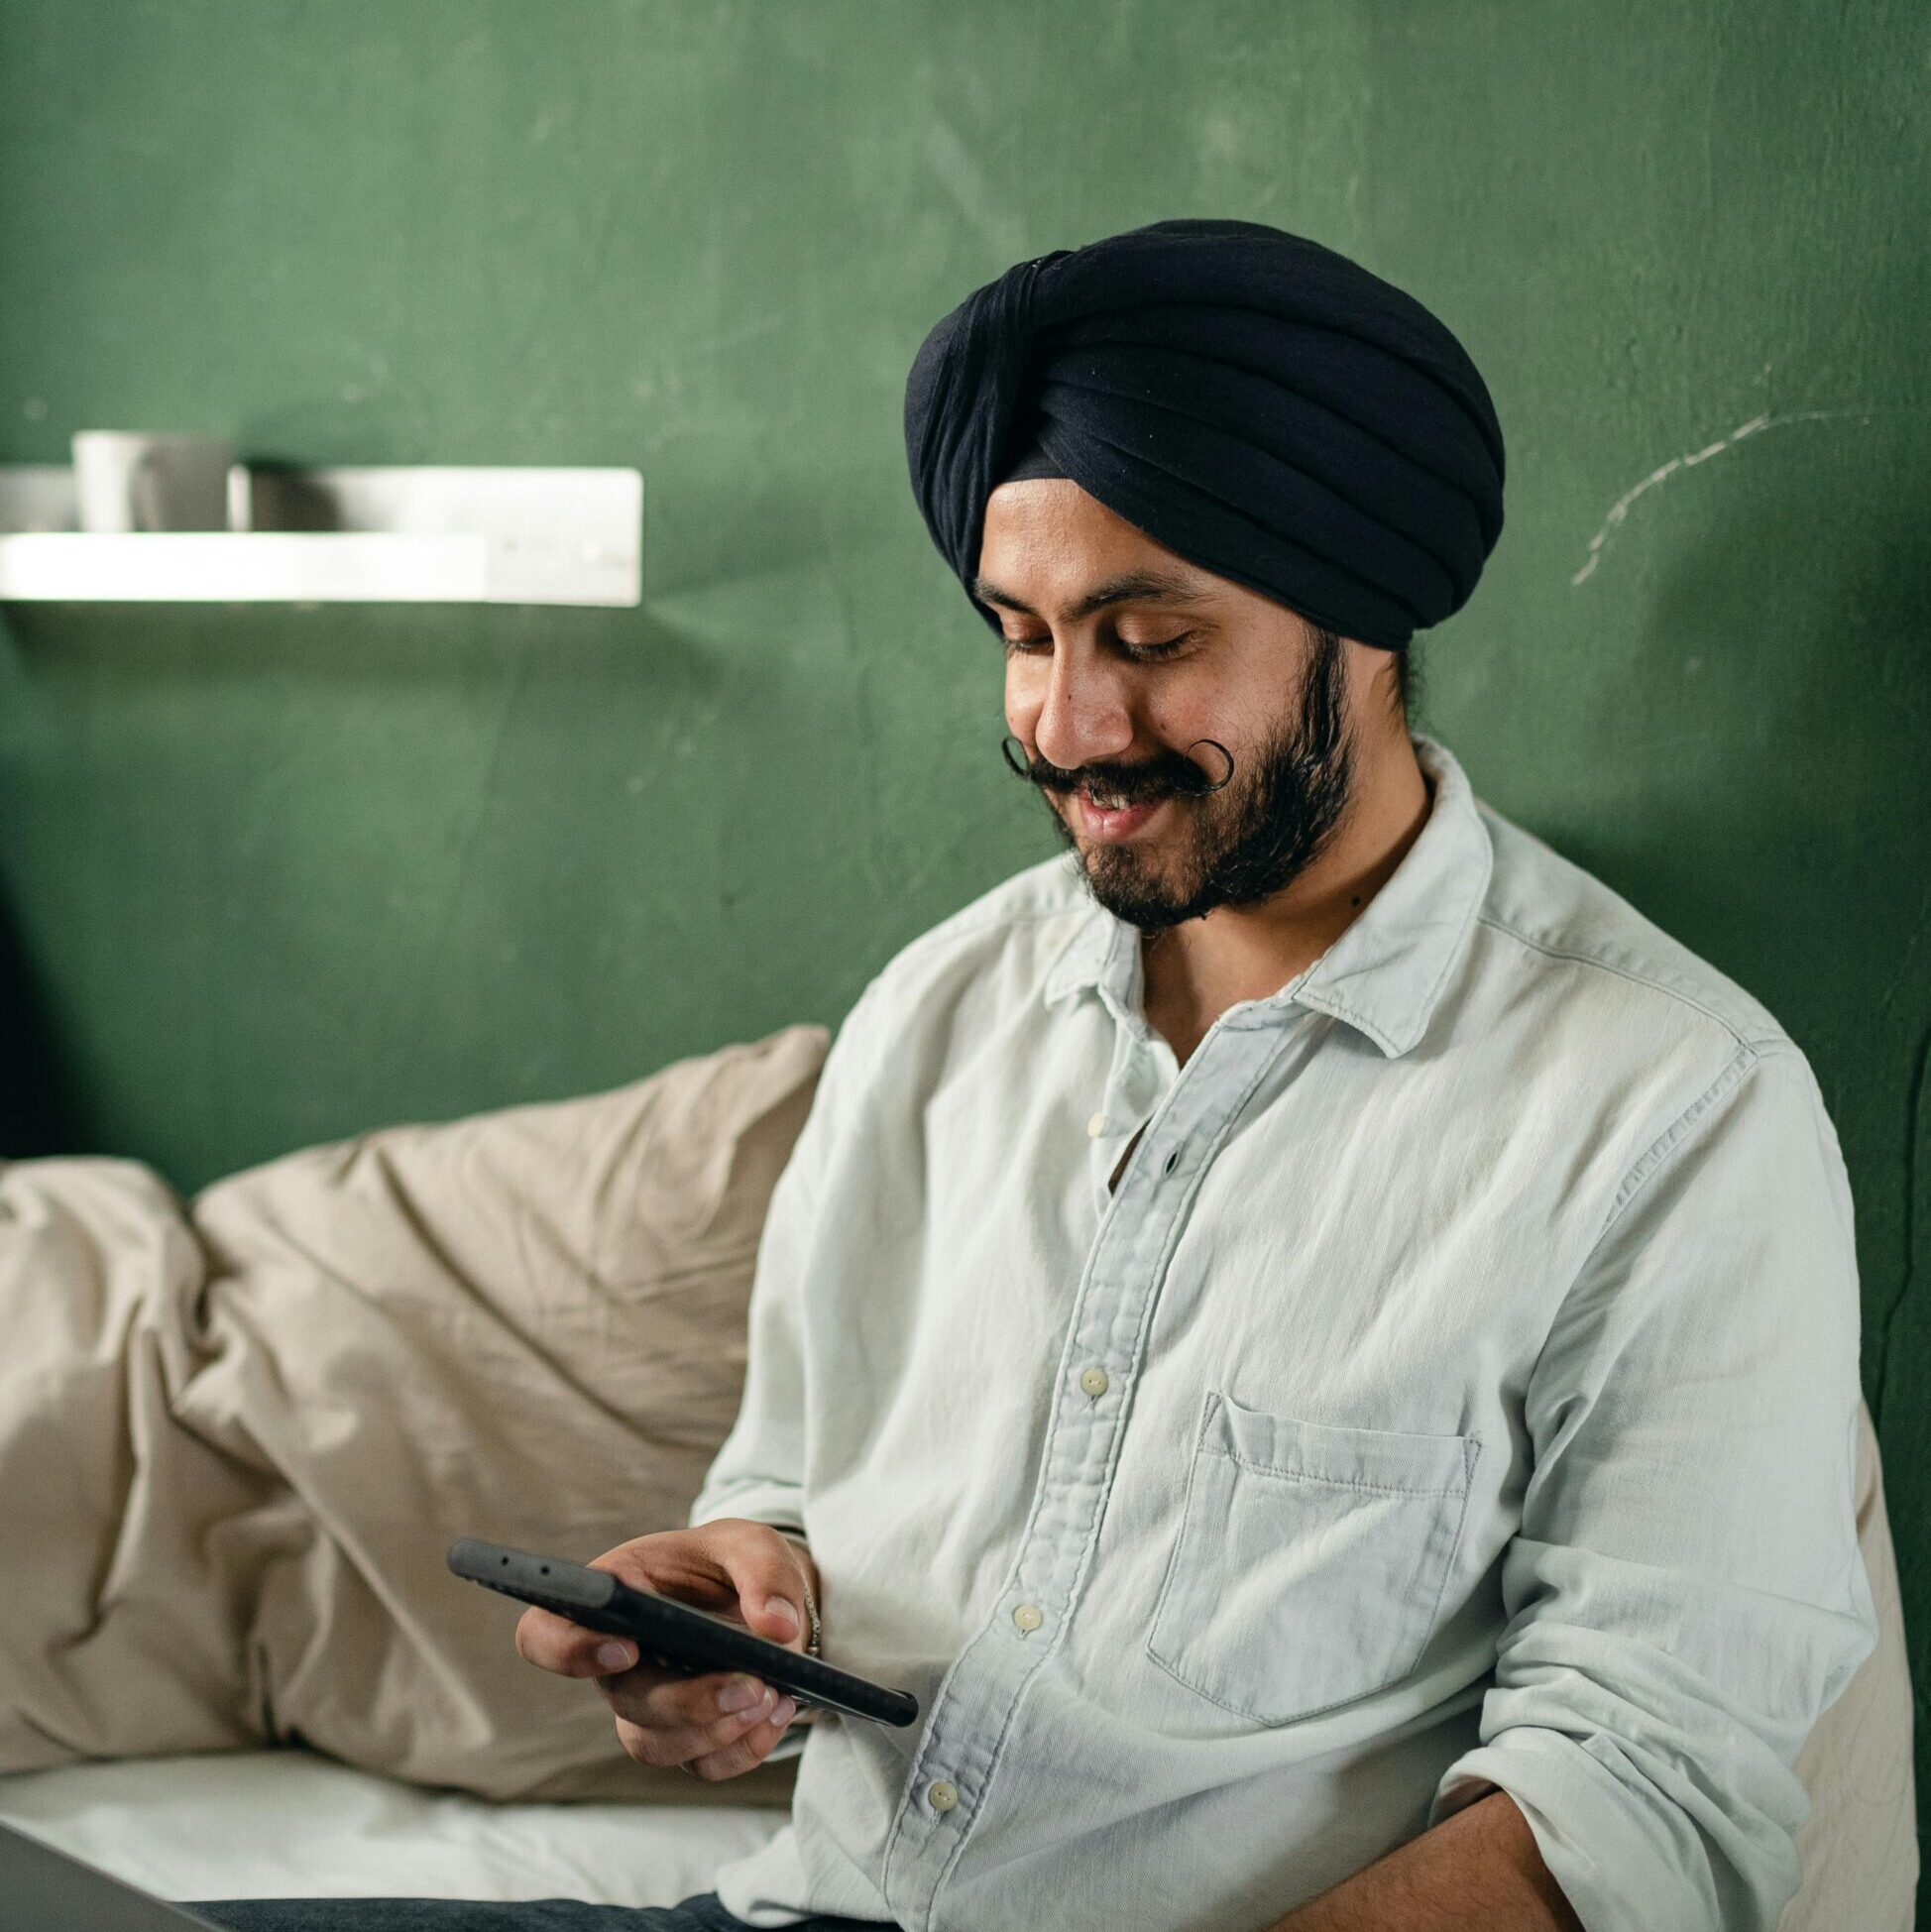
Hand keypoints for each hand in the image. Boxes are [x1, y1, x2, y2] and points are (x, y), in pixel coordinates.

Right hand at [513, 1517, 820, 1781]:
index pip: (545, 1633)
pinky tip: (780, 1710)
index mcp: (612, 1595)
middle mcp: (617, 1659)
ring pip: (656, 1746)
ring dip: (718, 1731)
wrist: (766, 1601)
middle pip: (623, 1701)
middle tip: (752, 1684)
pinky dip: (747, 1746)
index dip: (569, 1650)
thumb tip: (776, 1627)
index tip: (627, 1648)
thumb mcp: (754, 1544)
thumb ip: (766, 1572)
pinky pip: (704, 1765)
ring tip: (773, 1695)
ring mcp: (647, 1705)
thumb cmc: (736, 1563)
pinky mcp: (686, 1739)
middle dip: (689, 1703)